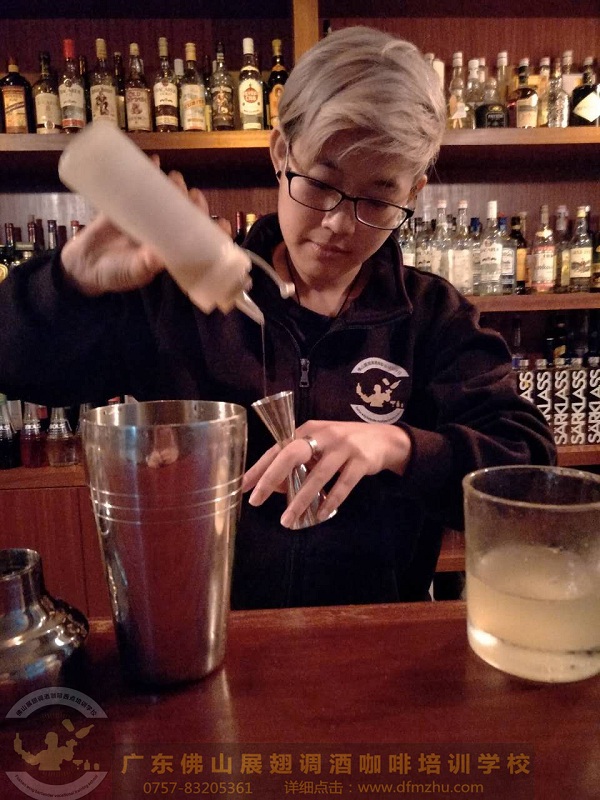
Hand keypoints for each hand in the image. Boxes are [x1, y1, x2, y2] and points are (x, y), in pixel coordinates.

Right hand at [60, 158, 216, 295]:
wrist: (83, 264)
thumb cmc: (115, 274)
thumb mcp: (134, 272)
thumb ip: (145, 265)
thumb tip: (159, 256)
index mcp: (173, 248)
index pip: (199, 238)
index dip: (213, 229)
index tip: (222, 222)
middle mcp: (164, 230)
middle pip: (187, 212)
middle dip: (194, 202)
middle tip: (191, 194)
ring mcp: (147, 215)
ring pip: (168, 196)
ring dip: (175, 185)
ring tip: (174, 178)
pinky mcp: (128, 203)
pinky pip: (140, 184)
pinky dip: (147, 170)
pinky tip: (154, 160)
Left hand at [242, 420, 411, 527]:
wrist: (385, 440)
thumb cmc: (344, 445)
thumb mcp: (319, 447)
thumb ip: (298, 463)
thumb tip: (275, 487)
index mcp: (308, 430)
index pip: (277, 448)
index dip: (259, 467)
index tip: (244, 487)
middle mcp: (323, 435)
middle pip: (291, 455)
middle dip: (271, 478)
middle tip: (257, 501)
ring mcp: (343, 447)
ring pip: (317, 475)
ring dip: (300, 500)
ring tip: (287, 520)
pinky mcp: (361, 461)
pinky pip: (343, 484)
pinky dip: (330, 500)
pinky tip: (320, 514)